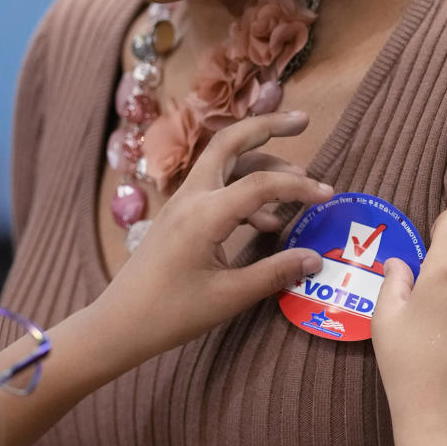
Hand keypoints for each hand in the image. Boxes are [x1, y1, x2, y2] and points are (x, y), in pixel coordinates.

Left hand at [106, 112, 331, 353]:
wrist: (118, 324)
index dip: (299, 187)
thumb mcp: (229, 297)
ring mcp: (181, 204)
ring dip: (260, 162)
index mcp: (204, 214)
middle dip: (267, 127)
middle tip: (303, 121)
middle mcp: (190, 198)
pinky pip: (215, 187)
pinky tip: (268, 221)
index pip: (260, 184)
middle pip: (229, 142)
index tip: (328, 195)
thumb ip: (274, 273)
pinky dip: (244, 190)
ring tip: (298, 181)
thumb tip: (315, 259)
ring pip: (222, 163)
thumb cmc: (170, 314)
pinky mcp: (178, 216)